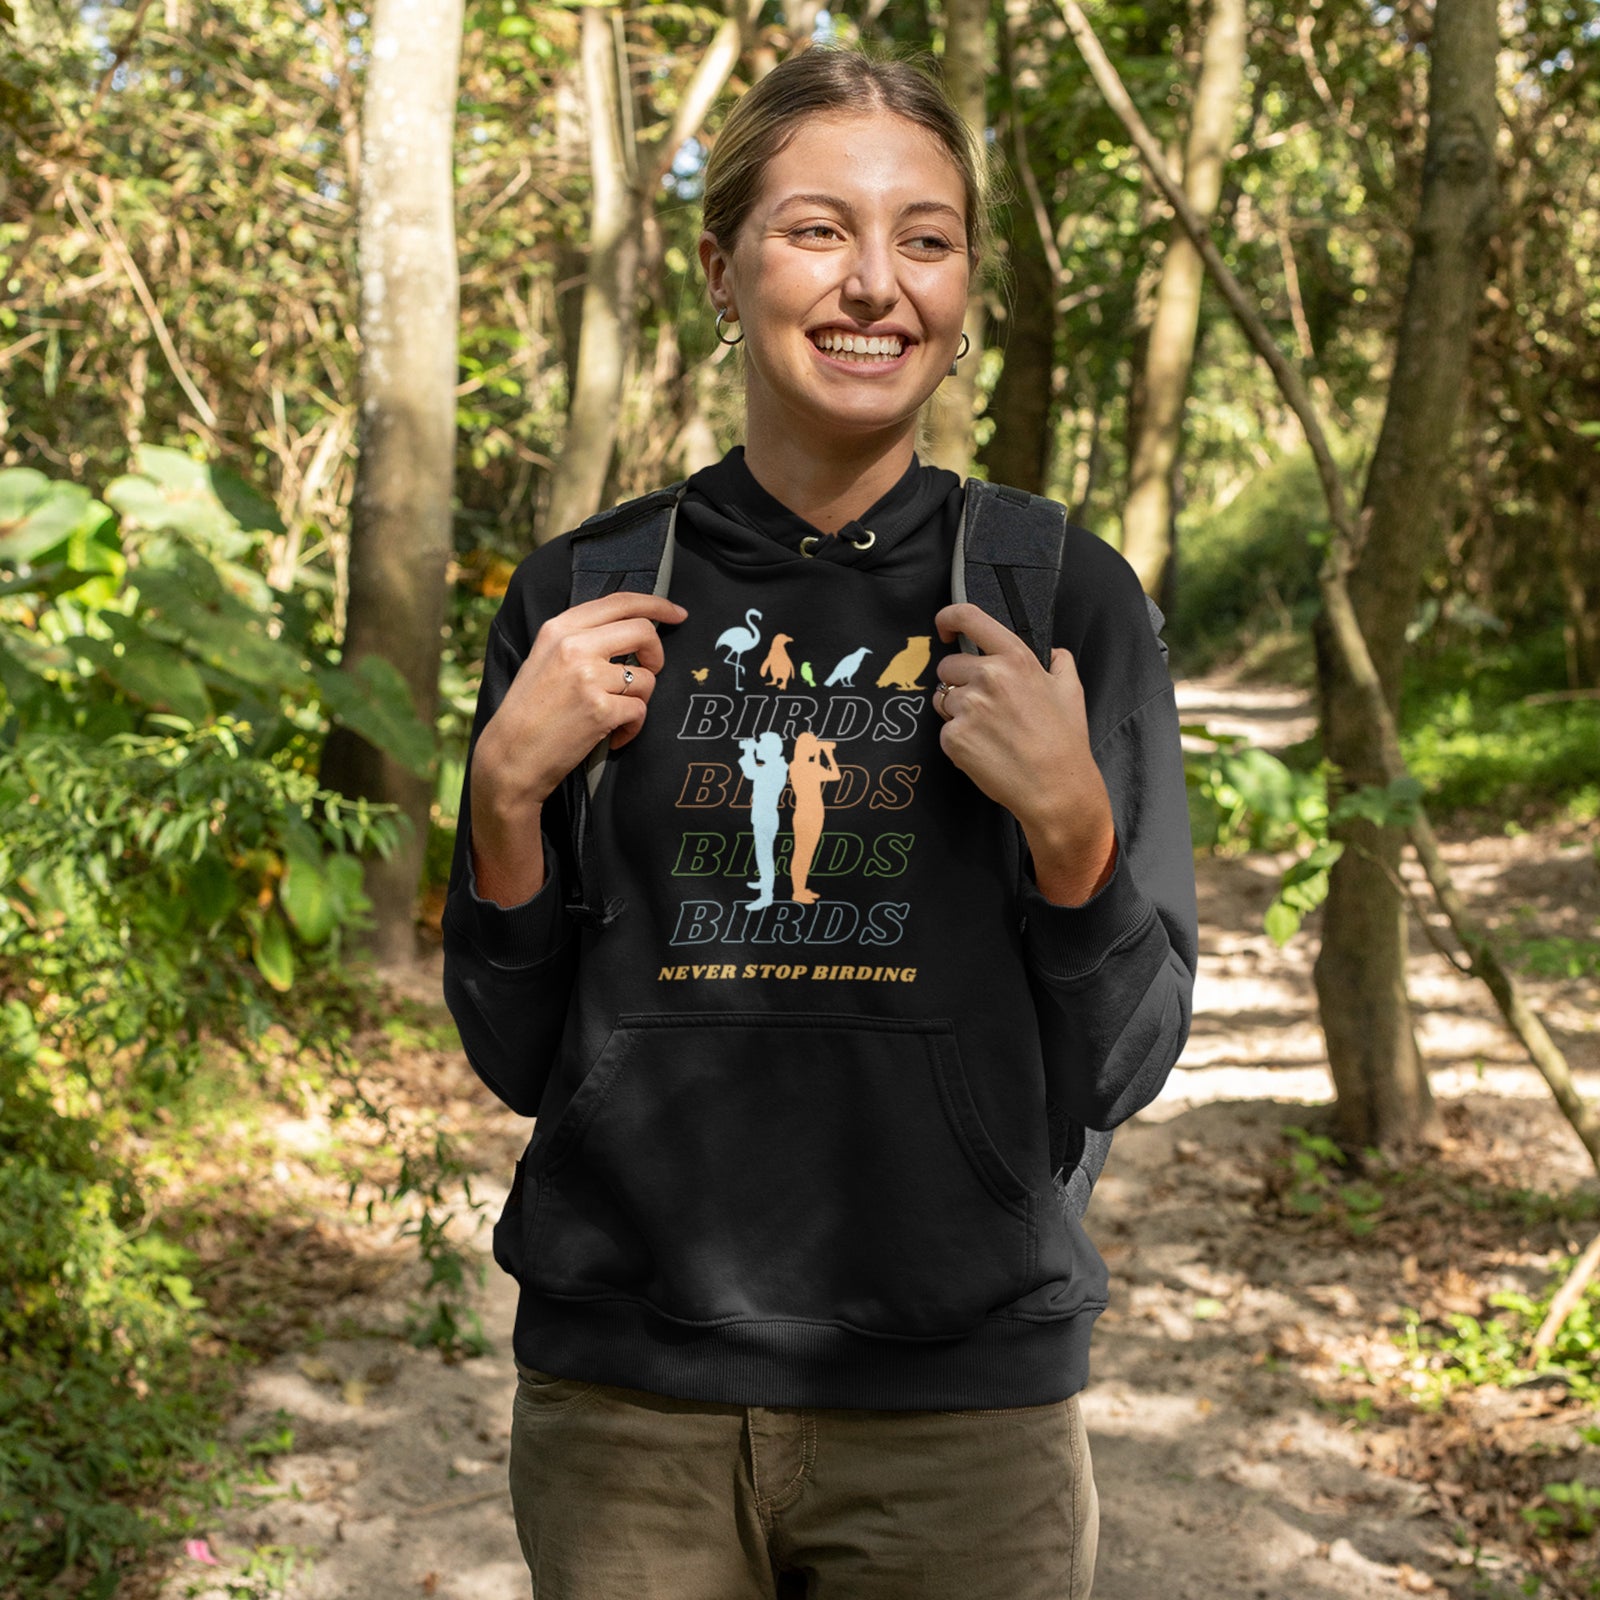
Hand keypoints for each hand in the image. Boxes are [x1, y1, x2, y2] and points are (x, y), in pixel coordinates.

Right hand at [470, 592, 685, 904]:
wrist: (509, 757)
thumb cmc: (529, 712)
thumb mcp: (545, 659)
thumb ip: (581, 639)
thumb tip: (630, 629)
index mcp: (560, 628)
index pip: (620, 601)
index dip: (657, 605)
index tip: (678, 614)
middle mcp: (574, 646)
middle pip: (644, 631)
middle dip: (657, 654)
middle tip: (651, 671)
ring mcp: (588, 677)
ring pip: (647, 677)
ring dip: (639, 700)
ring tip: (614, 716)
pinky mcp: (601, 709)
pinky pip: (641, 711)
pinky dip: (632, 728)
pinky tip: (612, 736)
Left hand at [934, 603, 1115, 905]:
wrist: (1056, 789)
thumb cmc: (1066, 741)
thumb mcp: (1072, 690)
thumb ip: (1058, 662)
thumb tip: (1051, 652)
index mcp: (1015, 658)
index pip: (969, 618)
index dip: (948, 618)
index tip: (944, 628)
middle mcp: (988, 677)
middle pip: (947, 667)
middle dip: (959, 682)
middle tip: (984, 707)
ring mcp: (968, 707)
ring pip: (943, 699)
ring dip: (957, 712)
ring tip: (988, 732)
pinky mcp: (954, 737)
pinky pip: (944, 731)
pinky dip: (958, 741)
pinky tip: (984, 751)